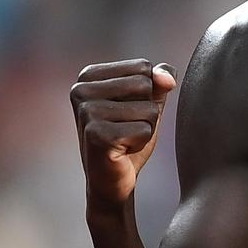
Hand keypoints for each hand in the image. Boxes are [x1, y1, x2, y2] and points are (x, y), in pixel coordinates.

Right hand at [70, 58, 177, 210]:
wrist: (112, 180)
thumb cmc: (128, 137)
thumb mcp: (147, 102)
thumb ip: (160, 81)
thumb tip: (167, 78)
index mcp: (88, 76)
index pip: (143, 67)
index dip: (147, 93)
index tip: (125, 112)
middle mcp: (80, 90)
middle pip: (145, 84)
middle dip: (147, 110)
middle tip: (126, 128)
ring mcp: (86, 112)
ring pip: (148, 109)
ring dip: (146, 128)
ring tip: (124, 139)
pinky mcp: (96, 135)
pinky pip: (145, 130)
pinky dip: (141, 143)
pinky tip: (122, 151)